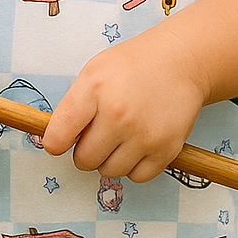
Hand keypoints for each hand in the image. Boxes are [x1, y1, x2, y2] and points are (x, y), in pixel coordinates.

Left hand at [40, 27, 207, 181]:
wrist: (181, 61)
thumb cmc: (132, 66)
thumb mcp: (93, 72)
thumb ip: (72, 107)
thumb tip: (57, 143)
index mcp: (93, 91)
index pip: (57, 138)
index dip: (56, 142)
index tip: (63, 140)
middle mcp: (118, 115)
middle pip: (84, 160)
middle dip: (86, 150)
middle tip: (98, 133)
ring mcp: (144, 134)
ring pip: (109, 171)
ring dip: (110, 159)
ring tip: (121, 136)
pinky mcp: (166, 149)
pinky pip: (137, 177)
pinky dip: (135, 165)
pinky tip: (138, 144)